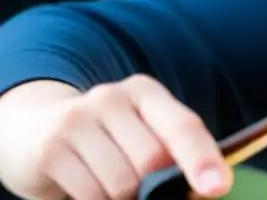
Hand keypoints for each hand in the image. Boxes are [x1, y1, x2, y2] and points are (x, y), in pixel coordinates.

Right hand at [0, 76, 231, 199]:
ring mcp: (78, 120)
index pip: (183, 125)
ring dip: (123, 199)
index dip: (202, 158)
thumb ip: (170, 153)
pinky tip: (88, 190)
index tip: (218, 186)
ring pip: (122, 183)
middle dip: (155, 189)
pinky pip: (90, 195)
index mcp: (146, 92)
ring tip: (112, 188)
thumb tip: (204, 187)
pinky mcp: (51, 148)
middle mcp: (113, 97)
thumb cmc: (106, 139)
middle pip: (152, 160)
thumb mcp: (138, 134)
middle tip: (144, 192)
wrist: (33, 128)